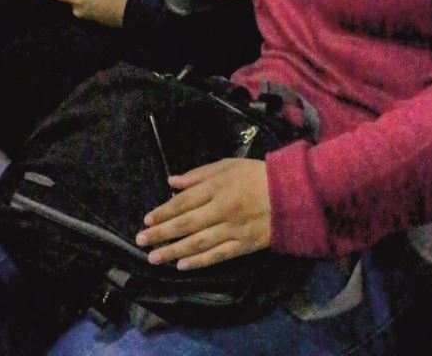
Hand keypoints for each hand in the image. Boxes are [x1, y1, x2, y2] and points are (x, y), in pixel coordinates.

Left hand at [135, 159, 270, 270]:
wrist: (291, 194)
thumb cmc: (256, 175)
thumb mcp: (227, 165)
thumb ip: (198, 174)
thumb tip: (172, 182)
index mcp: (217, 187)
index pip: (183, 202)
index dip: (164, 212)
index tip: (146, 220)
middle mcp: (221, 210)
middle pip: (186, 224)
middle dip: (161, 233)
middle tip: (141, 241)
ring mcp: (232, 230)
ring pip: (198, 243)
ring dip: (174, 251)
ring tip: (154, 258)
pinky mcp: (243, 246)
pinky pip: (218, 256)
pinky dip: (199, 262)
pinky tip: (182, 266)